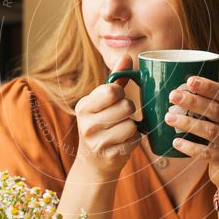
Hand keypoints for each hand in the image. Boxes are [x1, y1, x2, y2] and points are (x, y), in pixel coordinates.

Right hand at [74, 53, 141, 177]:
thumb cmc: (101, 124)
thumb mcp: (103, 102)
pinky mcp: (111, 155)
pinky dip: (133, 140)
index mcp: (83, 106)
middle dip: (129, 110)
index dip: (120, 94)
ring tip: (121, 130)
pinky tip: (122, 142)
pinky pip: (135, 140)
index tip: (115, 100)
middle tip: (120, 117)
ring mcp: (97, 142)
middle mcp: (87, 124)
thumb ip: (116, 79)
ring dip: (132, 126)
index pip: (111, 90)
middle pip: (126, 106)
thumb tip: (126, 56)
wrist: (94, 163)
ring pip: (132, 124)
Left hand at [164, 75, 218, 190]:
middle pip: (215, 110)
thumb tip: (178, 94)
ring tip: (168, 118)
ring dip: (187, 122)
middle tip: (173, 96)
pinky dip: (190, 147)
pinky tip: (176, 142)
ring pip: (210, 130)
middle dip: (193, 101)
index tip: (190, 80)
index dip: (208, 86)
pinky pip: (206, 153)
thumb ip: (208, 110)